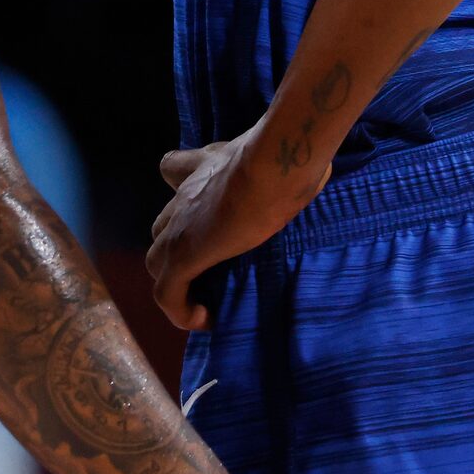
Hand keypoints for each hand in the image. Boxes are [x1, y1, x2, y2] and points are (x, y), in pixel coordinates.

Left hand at [148, 120, 329, 331]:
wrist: (276, 162)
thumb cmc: (288, 155)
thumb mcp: (282, 152)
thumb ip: (284, 164)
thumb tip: (317, 174)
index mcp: (210, 162)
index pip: (174, 167)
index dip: (182, 187)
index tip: (207, 208)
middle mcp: (188, 190)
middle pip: (163, 223)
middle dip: (180, 244)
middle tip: (212, 264)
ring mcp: (180, 224)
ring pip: (157, 259)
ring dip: (177, 279)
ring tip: (205, 296)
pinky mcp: (182, 253)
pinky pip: (166, 292)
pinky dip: (179, 310)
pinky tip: (205, 320)